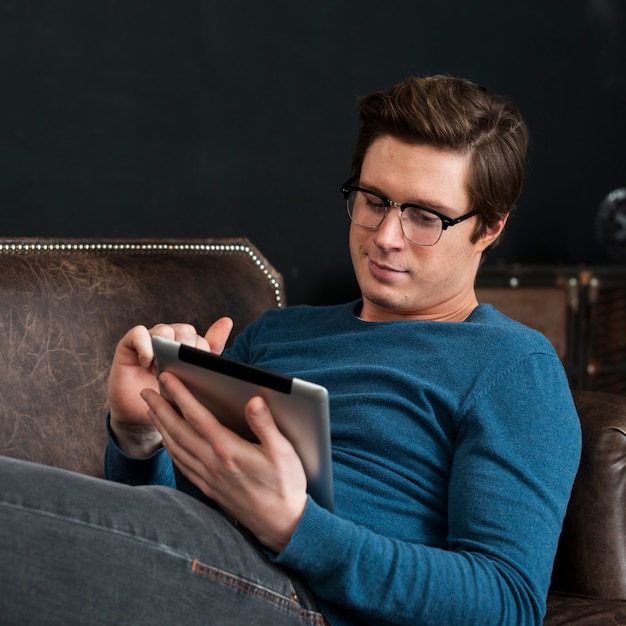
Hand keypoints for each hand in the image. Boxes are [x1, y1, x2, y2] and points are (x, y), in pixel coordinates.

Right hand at [107, 317, 233, 456]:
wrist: (141, 416)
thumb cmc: (170, 397)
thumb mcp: (194, 381)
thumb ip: (210, 353)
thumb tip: (228, 320)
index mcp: (187, 347)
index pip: (199, 339)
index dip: (201, 351)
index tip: (199, 368)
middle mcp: (169, 340)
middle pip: (184, 330)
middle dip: (187, 347)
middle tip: (183, 367)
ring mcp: (149, 342)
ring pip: (164, 329)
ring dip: (168, 345)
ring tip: (165, 364)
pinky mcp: (129, 345)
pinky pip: (138, 333)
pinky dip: (145, 344)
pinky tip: (148, 360)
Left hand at [141, 372, 307, 551]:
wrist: (282, 526)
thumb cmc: (286, 486)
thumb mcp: (284, 452)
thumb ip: (266, 424)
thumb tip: (254, 400)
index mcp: (228, 450)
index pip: (197, 416)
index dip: (180, 395)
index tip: (167, 378)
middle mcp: (212, 463)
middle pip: (178, 431)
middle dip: (159, 408)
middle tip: (146, 390)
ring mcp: (208, 478)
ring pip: (175, 447)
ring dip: (160, 427)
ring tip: (151, 410)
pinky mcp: (209, 488)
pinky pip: (182, 464)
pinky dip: (170, 448)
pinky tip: (168, 442)